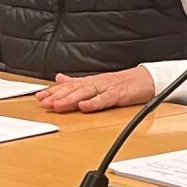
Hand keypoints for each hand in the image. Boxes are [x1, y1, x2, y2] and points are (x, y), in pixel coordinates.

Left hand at [36, 67, 154, 112]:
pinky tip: (83, 107)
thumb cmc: (123, 83)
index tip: (39, 97)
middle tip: (43, 102)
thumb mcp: (97, 81)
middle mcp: (96, 83)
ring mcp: (107, 88)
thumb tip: (59, 78)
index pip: (68, 85)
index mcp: (90, 81)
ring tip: (57, 105)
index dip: (53, 91)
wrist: (147, 79)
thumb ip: (77, 81)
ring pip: (86, 93)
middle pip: (74, 89)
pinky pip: (105, 99)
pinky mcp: (119, 94)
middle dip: (58, 96)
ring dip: (70, 99)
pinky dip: (94, 103)